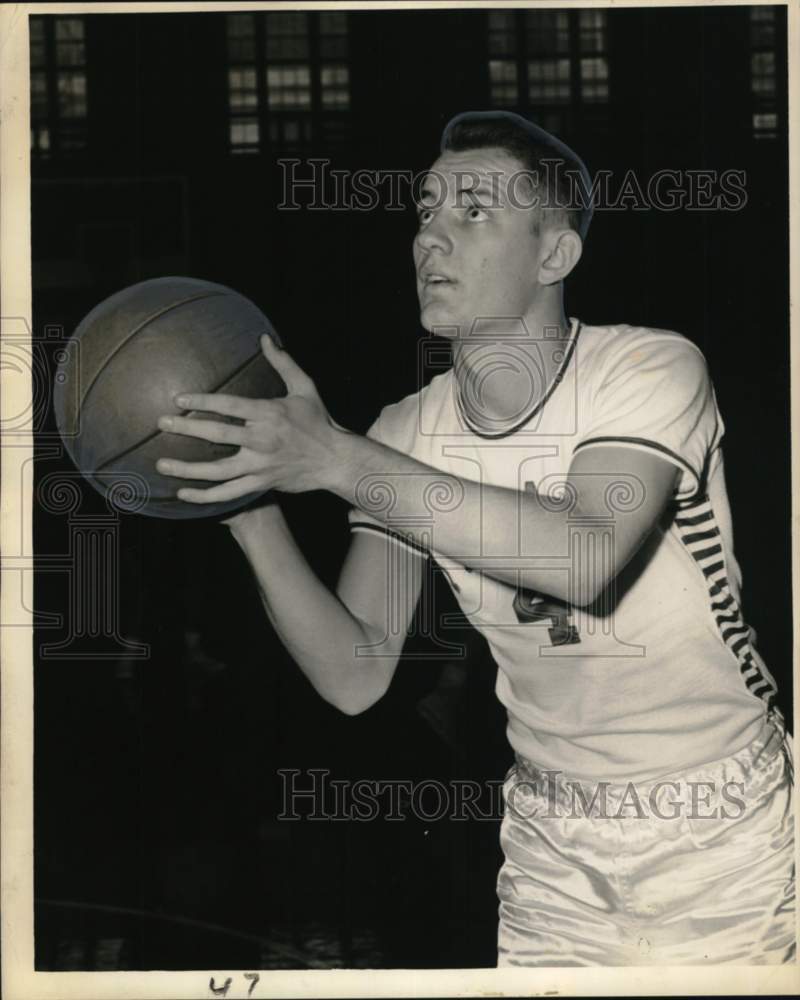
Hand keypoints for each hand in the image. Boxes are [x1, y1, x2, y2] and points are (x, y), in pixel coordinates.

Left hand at [156, 336, 345, 504]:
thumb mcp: (305, 387)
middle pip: (218, 434)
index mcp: (270, 413)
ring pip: (218, 470)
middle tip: (162, 423)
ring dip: (187, 469)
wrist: (335, 460)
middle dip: (187, 428)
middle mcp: (263, 440)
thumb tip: (264, 338)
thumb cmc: (319, 421)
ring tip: (162, 464)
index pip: (230, 405)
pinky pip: (228, 494)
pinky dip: (205, 496)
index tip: (179, 399)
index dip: (203, 400)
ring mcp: (261, 465)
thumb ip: (282, 362)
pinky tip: (183, 494)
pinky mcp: (261, 483)